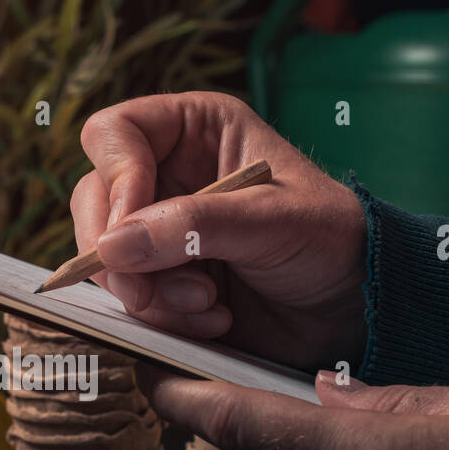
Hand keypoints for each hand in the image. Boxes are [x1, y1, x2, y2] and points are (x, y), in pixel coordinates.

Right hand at [72, 91, 367, 372]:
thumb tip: (113, 246)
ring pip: (106, 257)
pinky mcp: (162, 279)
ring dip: (149, 294)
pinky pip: (128, 297)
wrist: (354, 308)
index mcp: (195, 130)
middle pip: (94, 200)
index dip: (115, 181)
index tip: (133, 233)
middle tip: (153, 291)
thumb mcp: (273, 222)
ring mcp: (159, 229)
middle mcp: (167, 174)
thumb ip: (193, 226)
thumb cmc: (332, 242)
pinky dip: (162, 317)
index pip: (114, 134)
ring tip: (208, 305)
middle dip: (122, 256)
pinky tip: (212, 320)